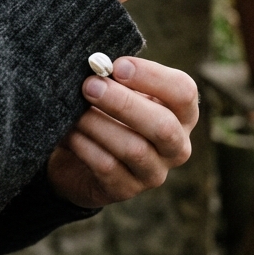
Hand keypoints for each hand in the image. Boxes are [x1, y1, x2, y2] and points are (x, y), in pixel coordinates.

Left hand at [47, 57, 199, 208]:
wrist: (80, 159)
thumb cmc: (106, 113)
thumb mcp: (119, 92)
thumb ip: (117, 78)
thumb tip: (99, 64)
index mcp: (181, 114)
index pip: (183, 92)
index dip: (152, 77)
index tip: (117, 66)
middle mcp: (176, 146)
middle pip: (163, 125)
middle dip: (124, 103)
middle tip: (90, 86)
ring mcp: (154, 172)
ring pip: (134, 149)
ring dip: (99, 124)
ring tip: (75, 110)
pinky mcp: (126, 190)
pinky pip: (107, 167)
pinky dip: (85, 146)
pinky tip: (70, 133)